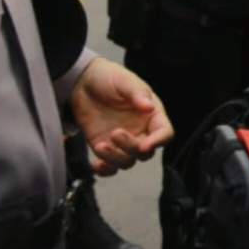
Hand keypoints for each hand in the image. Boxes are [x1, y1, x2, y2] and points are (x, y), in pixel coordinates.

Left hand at [70, 56, 173, 174]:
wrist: (83, 83)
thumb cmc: (109, 77)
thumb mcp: (124, 81)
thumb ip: (137, 93)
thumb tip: (149, 106)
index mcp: (151, 113)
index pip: (164, 132)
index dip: (159, 141)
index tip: (145, 145)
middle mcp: (140, 130)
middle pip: (145, 152)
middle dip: (131, 147)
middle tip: (115, 134)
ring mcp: (123, 141)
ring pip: (128, 161)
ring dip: (115, 158)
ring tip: (101, 146)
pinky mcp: (106, 147)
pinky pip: (110, 167)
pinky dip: (104, 170)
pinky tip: (96, 163)